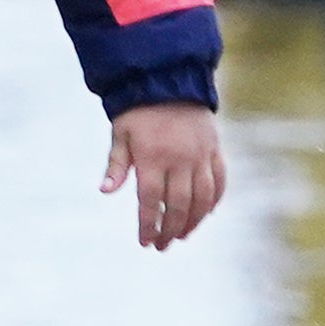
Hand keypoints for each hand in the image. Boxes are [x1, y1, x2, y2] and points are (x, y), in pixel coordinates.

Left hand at [104, 100, 226, 249]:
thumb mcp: (120, 134)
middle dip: (169, 229)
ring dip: (193, 221)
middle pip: (178, 205)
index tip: (145, 242)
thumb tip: (105, 191)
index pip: (150, 200)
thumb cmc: (138, 110)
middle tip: (162, 245)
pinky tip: (205, 214)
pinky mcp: (215, 150)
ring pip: (202, 199)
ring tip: (181, 235)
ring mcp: (201, 156)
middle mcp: (180, 159)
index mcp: (152, 157)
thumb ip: (116, 164)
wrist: (169, 80)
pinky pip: (219, 182)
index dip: (148, 224)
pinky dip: (213, 201)